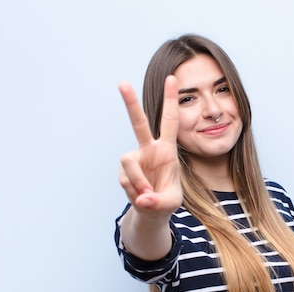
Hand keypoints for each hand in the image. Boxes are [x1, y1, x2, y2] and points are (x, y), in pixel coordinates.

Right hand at [118, 76, 182, 217]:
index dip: (171, 100)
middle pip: (138, 123)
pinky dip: (133, 191)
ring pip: (128, 160)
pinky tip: (140, 196)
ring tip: (146, 195)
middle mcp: (149, 150)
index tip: (171, 77)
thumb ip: (159, 202)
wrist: (151, 211)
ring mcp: (134, 159)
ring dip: (138, 180)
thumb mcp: (171, 203)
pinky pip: (125, 179)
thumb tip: (143, 198)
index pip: (170, 121)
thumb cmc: (166, 201)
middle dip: (130, 103)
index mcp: (167, 150)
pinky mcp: (123, 171)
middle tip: (122, 82)